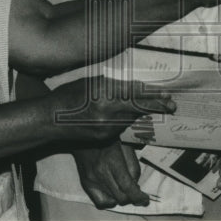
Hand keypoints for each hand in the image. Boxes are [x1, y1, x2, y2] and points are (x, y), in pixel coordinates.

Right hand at [52, 75, 174, 143]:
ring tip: (154, 108)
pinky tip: (128, 116)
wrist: (50, 119)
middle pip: (138, 109)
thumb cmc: (69, 94)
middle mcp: (108, 111)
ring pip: (131, 119)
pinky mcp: (103, 138)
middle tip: (170, 105)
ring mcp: (106, 127)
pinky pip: (121, 128)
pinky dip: (127, 121)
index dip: (155, 97)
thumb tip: (137, 88)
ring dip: (141, 113)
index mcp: (105, 93)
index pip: (137, 95)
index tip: (169, 97)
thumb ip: (115, 86)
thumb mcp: (93, 82)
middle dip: (155, 106)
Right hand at [73, 141, 148, 208]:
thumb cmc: (108, 138)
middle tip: (135, 190)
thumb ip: (133, 165)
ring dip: (122, 198)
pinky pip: (100, 202)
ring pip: (112, 201)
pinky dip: (109, 201)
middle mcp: (100, 172)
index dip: (139, 197)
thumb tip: (136, 184)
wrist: (85, 134)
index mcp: (112, 160)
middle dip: (132, 197)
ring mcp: (91, 180)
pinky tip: (113, 194)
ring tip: (124, 189)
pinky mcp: (86, 183)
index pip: (127, 187)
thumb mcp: (125, 145)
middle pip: (121, 197)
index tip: (145, 200)